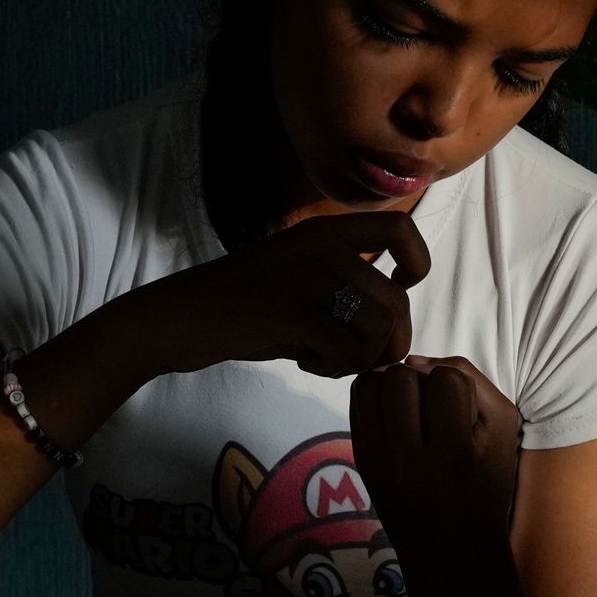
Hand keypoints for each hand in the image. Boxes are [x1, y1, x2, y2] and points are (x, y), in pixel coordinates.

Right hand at [137, 209, 429, 381]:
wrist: (180, 317)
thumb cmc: (241, 305)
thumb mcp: (296, 274)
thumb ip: (343, 285)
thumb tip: (396, 322)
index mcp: (326, 230)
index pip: (400, 228)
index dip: (417, 262)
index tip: (399, 288)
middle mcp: (323, 246)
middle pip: (396, 300)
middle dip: (389, 342)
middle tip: (361, 358)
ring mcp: (308, 277)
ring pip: (377, 329)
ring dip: (359, 358)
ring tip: (328, 358)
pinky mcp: (293, 313)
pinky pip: (346, 351)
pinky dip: (333, 368)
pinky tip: (305, 361)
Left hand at [348, 355, 523, 552]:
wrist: (452, 550)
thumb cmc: (486, 483)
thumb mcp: (503, 431)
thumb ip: (472, 380)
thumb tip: (415, 359)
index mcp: (454, 457)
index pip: (446, 379)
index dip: (456, 381)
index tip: (461, 407)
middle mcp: (408, 462)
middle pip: (400, 377)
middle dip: (419, 378)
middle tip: (431, 402)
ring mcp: (377, 464)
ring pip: (370, 384)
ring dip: (392, 383)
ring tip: (411, 405)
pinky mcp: (361, 463)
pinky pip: (357, 404)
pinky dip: (375, 397)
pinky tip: (395, 414)